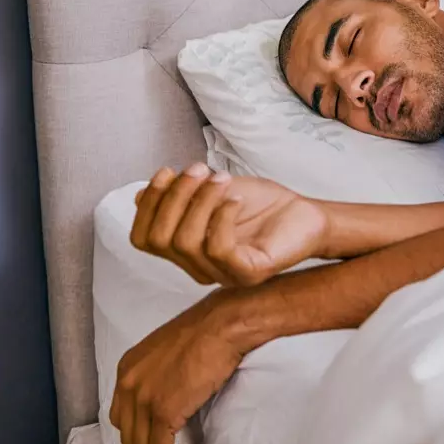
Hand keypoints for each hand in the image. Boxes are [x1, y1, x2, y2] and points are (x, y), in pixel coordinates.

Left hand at [109, 291, 248, 443]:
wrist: (221, 327)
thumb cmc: (205, 333)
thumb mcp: (166, 353)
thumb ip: (157, 376)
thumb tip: (169, 398)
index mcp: (127, 369)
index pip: (122, 415)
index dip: (142, 432)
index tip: (165, 436)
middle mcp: (128, 385)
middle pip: (128, 435)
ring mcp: (143, 399)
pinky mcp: (164, 412)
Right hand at [131, 164, 329, 286]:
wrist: (304, 214)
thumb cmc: (259, 205)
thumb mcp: (210, 193)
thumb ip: (177, 196)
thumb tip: (139, 196)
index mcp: (185, 252)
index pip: (143, 239)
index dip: (149, 204)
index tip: (167, 170)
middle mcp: (199, 269)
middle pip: (160, 240)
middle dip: (174, 197)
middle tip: (200, 168)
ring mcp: (223, 275)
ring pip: (185, 243)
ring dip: (200, 201)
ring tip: (222, 179)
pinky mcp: (249, 274)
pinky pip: (218, 250)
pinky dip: (222, 218)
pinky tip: (236, 200)